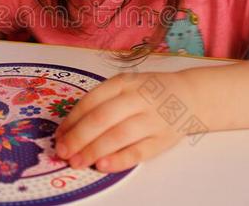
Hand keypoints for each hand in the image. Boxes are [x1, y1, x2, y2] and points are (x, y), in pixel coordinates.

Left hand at [54, 72, 192, 172]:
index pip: (92, 101)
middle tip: (62, 152)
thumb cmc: (148, 92)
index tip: (58, 136)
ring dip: (94, 150)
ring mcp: (152, 118)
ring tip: (76, 162)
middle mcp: (138, 98)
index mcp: (124, 82)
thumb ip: (100, 103)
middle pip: (102, 118)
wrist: (189, 95)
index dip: (72, 120)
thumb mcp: (125, 86)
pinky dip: (119, 160)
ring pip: (119, 135)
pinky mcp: (163, 139)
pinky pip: (139, 151)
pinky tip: (102, 166)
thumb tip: (68, 130)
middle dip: (78, 137)